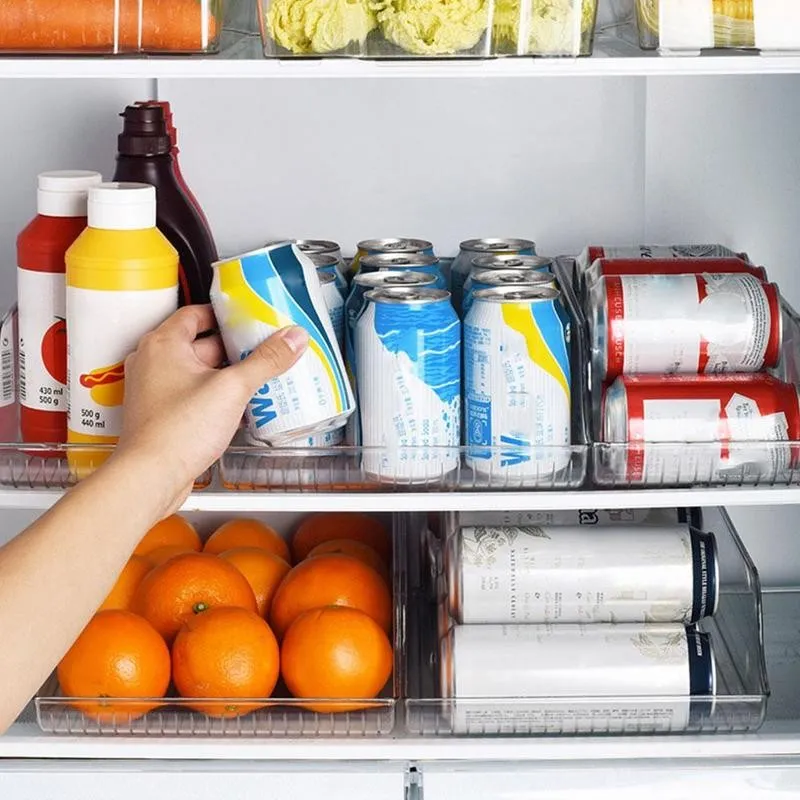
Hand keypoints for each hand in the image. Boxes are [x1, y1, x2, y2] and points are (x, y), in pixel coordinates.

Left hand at [114, 305, 308, 513]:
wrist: (151, 477)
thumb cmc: (177, 431)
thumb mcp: (232, 388)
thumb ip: (266, 361)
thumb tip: (293, 338)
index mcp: (163, 345)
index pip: (195, 313)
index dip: (224, 314)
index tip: (247, 316)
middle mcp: (153, 363)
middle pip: (199, 343)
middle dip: (232, 348)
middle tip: (261, 348)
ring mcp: (155, 390)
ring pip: (197, 372)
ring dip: (225, 374)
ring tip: (256, 376)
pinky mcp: (161, 415)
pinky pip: (191, 395)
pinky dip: (214, 395)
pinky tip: (237, 406)